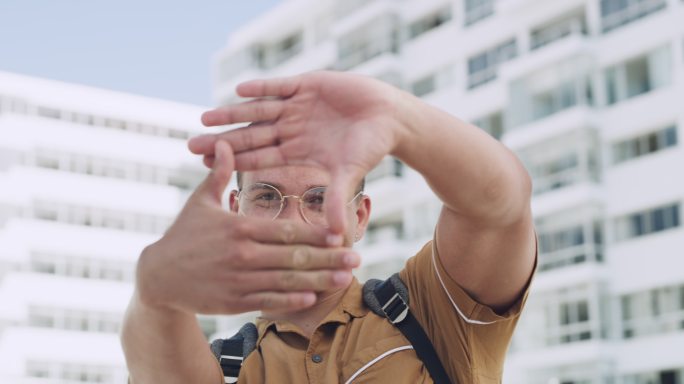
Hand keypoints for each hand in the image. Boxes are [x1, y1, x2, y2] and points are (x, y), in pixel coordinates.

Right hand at [135, 140, 359, 314]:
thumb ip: (218, 174)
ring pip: (287, 282)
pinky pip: (269, 300)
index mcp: (238, 227)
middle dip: (328, 259)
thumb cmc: (183, 235)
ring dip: (319, 281)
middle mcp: (242, 255)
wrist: (158, 277)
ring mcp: (239, 281)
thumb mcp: (199, 202)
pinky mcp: (234, 302)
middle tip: (356, 258)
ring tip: (344, 279)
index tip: (339, 233)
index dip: (315, 232)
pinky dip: (292, 300)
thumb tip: (225, 142)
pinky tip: (314, 297)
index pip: (285, 230)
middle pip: (294, 257)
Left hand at [189, 71, 406, 233]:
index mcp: (297, 150)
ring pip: (259, 110)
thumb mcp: (349, 173)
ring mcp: (297, 106)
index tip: (207, 168)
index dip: (234, 162)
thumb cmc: (371, 147)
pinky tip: (239, 90)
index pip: (260, 157)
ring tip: (206, 117)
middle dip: (222, 140)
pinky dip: (262, 87)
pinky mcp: (307, 84)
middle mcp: (292, 129)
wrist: (389, 117)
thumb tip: (337, 235)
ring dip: (233, 113)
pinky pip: (279, 86)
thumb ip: (337, 198)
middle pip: (251, 135)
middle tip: (192, 145)